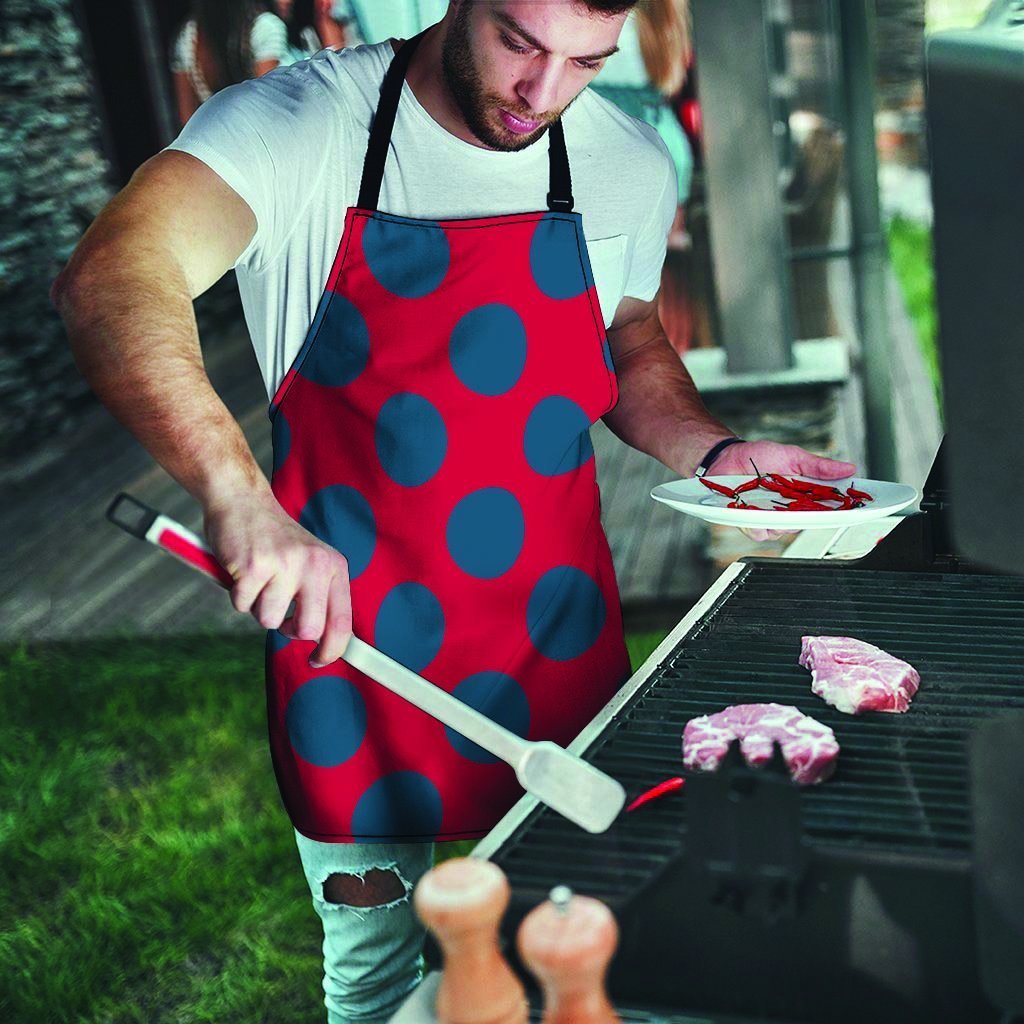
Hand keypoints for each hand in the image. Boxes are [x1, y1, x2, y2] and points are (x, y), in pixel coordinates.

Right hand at [203, 490, 351, 666]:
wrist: (242, 500)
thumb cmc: (274, 540)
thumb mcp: (310, 562)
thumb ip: (319, 597)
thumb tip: (325, 643)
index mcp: (333, 566)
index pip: (342, 622)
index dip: (332, 650)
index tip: (318, 660)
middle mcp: (315, 564)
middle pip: (308, 629)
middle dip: (289, 630)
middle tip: (279, 612)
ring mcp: (285, 564)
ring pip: (269, 620)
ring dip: (258, 607)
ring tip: (259, 580)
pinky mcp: (254, 566)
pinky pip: (242, 606)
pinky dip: (237, 595)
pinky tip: (242, 571)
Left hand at [707, 440, 856, 542]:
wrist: (728, 457)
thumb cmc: (760, 457)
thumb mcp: (793, 457)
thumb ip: (819, 467)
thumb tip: (849, 468)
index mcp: (804, 496)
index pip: (829, 508)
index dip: (844, 511)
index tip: (858, 509)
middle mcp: (790, 511)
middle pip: (809, 523)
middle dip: (811, 516)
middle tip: (808, 502)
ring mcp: (771, 519)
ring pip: (785, 530)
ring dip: (781, 518)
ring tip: (773, 500)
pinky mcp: (751, 523)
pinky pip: (761, 532)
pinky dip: (759, 522)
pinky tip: (755, 509)